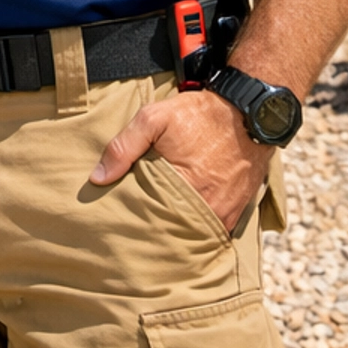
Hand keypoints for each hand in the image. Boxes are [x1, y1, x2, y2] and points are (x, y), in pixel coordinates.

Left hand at [89, 89, 271, 231]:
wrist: (249, 113)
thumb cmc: (200, 115)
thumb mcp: (155, 118)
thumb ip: (124, 146)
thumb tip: (97, 178)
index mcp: (182, 187)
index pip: (147, 216)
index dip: (131, 217)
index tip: (118, 217)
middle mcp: (206, 208)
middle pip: (168, 230)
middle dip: (151, 228)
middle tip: (133, 226)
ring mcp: (223, 214)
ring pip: (190, 233)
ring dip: (174, 229)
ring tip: (155, 225)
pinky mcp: (236, 213)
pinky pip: (211, 231)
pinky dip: (196, 228)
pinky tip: (180, 221)